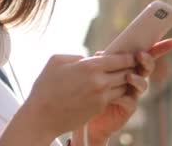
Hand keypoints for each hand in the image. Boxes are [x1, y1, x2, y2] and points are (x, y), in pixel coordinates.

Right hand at [2, 53, 137, 144]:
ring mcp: (101, 97)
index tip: (129, 55)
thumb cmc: (45, 87)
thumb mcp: (56, 61)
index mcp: (90, 66)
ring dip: (123, 81)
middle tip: (130, 65)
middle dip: (129, 68)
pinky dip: (114, 92)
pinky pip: (115, 97)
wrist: (42, 116)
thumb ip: (76, 56)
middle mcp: (100, 81)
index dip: (128, 57)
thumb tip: (87, 58)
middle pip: (126, 73)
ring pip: (123, 86)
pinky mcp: (99, 108)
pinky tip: (108, 88)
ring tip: (119, 77)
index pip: (120, 59)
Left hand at [73, 38, 171, 144]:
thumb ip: (102, 62)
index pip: (146, 54)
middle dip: (147, 60)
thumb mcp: (97, 72)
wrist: (92, 115)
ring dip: (137, 79)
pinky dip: (124, 97)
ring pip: (142, 84)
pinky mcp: (129, 107)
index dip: (160, 48)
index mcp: (129, 66)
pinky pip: (131, 101)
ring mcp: (133, 93)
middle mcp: (135, 79)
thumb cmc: (95, 90)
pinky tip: (115, 97)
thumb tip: (100, 53)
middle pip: (148, 67)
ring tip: (128, 77)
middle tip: (140, 55)